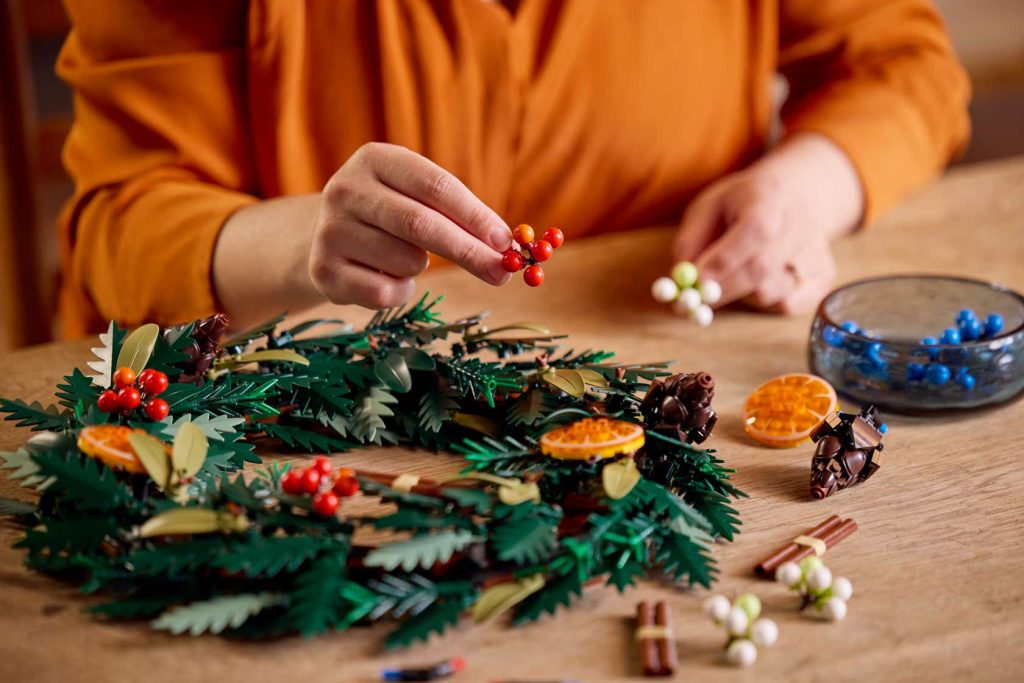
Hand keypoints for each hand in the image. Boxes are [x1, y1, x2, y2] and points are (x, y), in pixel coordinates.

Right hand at [308, 143, 511, 308]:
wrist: (322, 236)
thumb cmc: (389, 215)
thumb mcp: (417, 197)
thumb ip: (459, 216)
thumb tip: (507, 249)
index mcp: (375, 159)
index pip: (436, 186)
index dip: (475, 216)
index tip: (506, 242)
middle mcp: (346, 189)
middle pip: (421, 224)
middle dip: (468, 252)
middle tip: (502, 274)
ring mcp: (330, 230)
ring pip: (406, 262)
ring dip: (422, 268)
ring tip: (405, 257)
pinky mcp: (322, 269)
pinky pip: (384, 293)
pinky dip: (400, 291)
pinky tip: (384, 276)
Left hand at [673, 134, 863, 313]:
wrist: (796, 193)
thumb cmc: (742, 203)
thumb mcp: (709, 206)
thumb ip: (691, 239)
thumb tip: (680, 276)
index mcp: (770, 197)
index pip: (753, 231)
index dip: (721, 261)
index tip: (692, 282)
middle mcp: (800, 225)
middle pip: (762, 269)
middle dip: (721, 289)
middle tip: (693, 301)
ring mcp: (815, 253)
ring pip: (772, 293)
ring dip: (741, 294)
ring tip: (734, 274)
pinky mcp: (823, 277)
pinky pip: (788, 306)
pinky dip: (764, 304)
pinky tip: (757, 284)